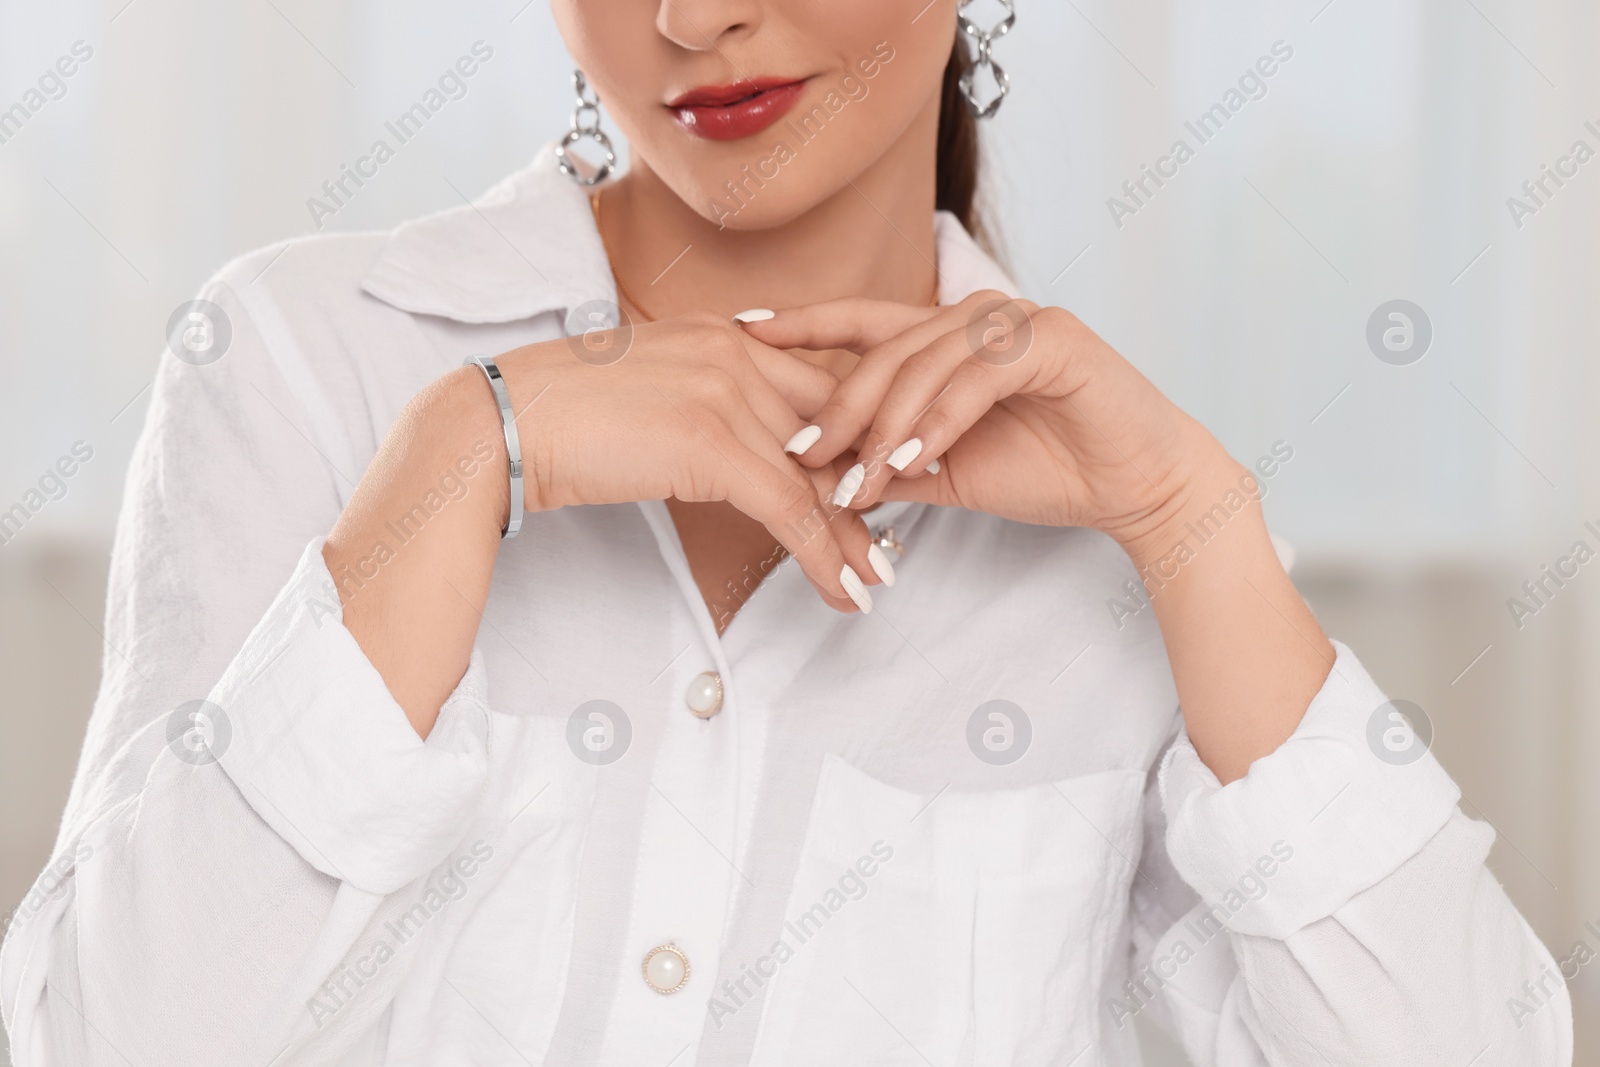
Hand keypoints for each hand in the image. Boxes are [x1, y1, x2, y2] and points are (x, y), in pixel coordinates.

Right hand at [488, 311, 882, 612]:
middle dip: (867, 491)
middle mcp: (736, 350)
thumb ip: (702, 403)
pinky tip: (840, 590)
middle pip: (830, 431)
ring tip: (875, 580)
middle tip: (889, 542)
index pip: (813, 390)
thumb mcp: (650, 391)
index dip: (848, 446)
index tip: (870, 489)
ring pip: (818, 475)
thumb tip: (728, 450)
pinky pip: (789, 508)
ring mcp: (726, 391)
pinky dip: (823, 556)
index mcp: (723, 333)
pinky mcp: (711, 442)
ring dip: (853, 537)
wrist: (502, 423)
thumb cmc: (559, 415)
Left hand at [737, 292, 1244, 562]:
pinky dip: (941, 420)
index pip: (860, 322)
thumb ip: (888, 462)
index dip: (800, 324)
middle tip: (799, 454)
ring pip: (925, 362)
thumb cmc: (1048, 470)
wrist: (1136, 486)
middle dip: (837, 404)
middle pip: (884, 348)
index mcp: (948, 339)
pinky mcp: (1054, 339)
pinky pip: (978, 377)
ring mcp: (1017, 320)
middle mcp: (978, 316)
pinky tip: (915, 461)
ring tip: (854, 479)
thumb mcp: (946, 471)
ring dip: (885, 424)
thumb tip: (821, 476)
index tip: (738, 332)